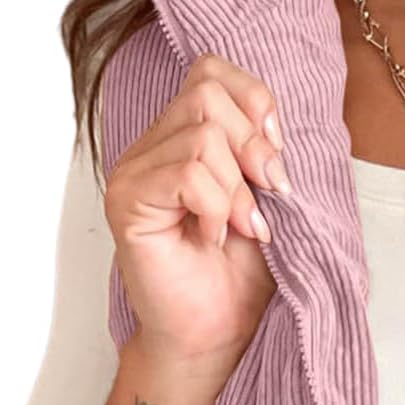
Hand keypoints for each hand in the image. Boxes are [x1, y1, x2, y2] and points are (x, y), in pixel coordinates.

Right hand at [104, 52, 291, 376]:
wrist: (216, 334)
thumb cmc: (242, 275)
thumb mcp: (270, 201)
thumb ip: (267, 153)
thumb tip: (276, 125)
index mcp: (185, 134)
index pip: (211, 71)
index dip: (255, 104)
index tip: (276, 162)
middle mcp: (153, 144)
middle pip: (208, 94)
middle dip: (255, 148)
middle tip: (268, 201)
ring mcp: (134, 170)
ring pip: (202, 136)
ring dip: (239, 189)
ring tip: (241, 229)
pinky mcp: (127, 201)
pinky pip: (188, 175)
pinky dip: (217, 208)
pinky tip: (212, 238)